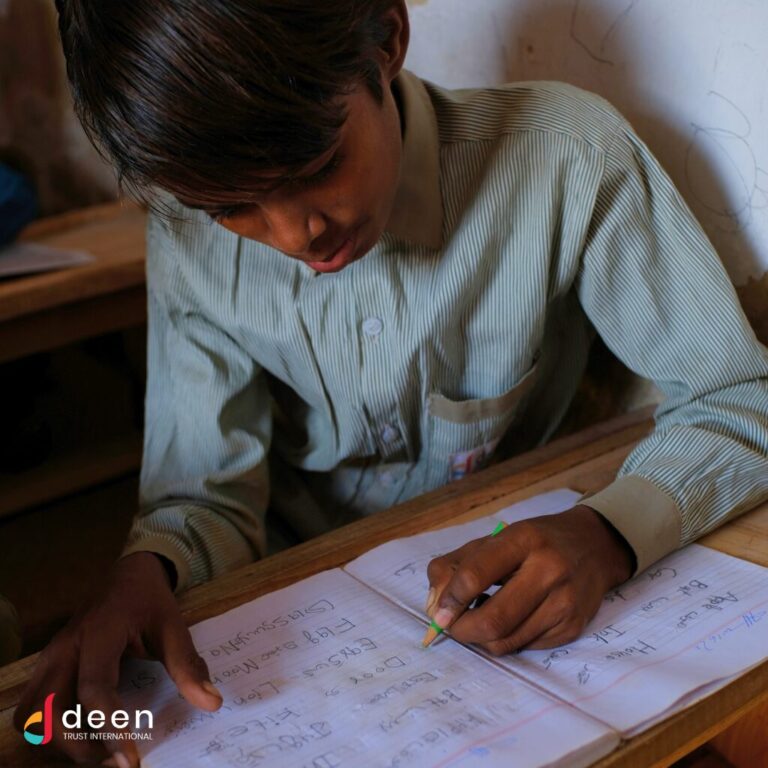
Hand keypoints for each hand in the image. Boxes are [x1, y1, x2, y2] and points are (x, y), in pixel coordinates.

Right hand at [14, 552, 222, 766]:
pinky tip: (83, 735)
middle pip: (48, 712)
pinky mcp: (45, 669)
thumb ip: (188, 664)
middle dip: (77, 746)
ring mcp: (49, 658)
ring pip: (31, 716)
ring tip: (99, 750)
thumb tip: (211, 702)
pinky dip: (50, 733)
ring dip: (58, 743)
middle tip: (116, 760)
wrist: (127, 576)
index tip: (130, 760)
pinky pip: (31, 711)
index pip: (94, 687)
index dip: (109, 727)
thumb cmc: (150, 601)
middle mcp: (65, 648)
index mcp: (99, 632)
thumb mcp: (173, 626)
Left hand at [425, 505, 633, 654]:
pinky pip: (524, 647)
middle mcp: (548, 571)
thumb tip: (434, 605)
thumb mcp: (495, 539)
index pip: (475, 575)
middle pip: (492, 620)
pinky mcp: (573, 628)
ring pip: (506, 642)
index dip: (450, 599)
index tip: (438, 611)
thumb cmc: (535, 542)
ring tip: (478, 619)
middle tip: (451, 626)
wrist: (595, 547)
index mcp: (523, 540)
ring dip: (481, 638)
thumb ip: (456, 565)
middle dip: (462, 631)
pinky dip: (505, 640)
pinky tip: (508, 620)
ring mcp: (564, 603)